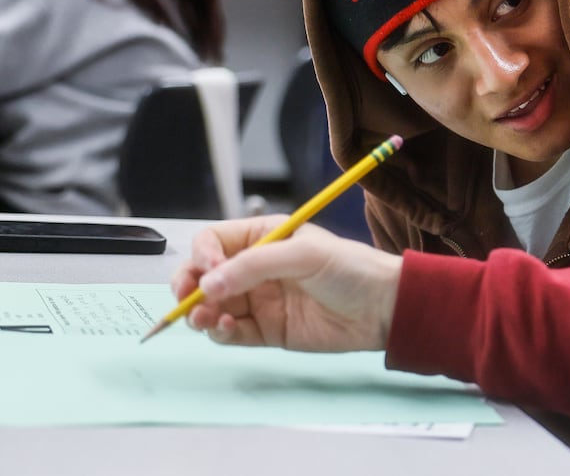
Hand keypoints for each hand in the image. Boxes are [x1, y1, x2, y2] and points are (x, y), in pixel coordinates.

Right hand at [170, 215, 401, 351]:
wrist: (382, 308)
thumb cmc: (352, 269)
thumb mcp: (304, 254)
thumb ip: (254, 265)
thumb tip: (209, 283)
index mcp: (264, 237)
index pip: (214, 241)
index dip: (202, 254)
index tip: (207, 268)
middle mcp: (256, 268)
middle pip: (204, 275)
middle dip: (188, 286)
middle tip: (187, 298)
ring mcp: (259, 300)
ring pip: (211, 306)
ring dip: (199, 312)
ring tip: (205, 317)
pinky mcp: (265, 330)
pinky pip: (228, 332)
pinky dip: (218, 332)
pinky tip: (224, 329)